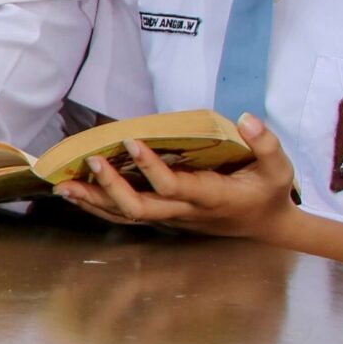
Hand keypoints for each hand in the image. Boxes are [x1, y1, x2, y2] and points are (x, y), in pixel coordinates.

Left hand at [52, 112, 295, 238]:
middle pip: (140, 208)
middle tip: (92, 162)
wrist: (266, 226)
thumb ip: (266, 143)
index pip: (175, 187)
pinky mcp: (162, 217)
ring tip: (63, 184)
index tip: (131, 141)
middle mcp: (185, 212)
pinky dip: (97, 205)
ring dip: (94, 201)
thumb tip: (247, 117)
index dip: (151, 168)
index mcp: (211, 198)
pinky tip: (74, 192)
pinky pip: (124, 216)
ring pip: (125, 216)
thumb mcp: (279, 168)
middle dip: (112, 188)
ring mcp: (170, 219)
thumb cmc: (269, 192)